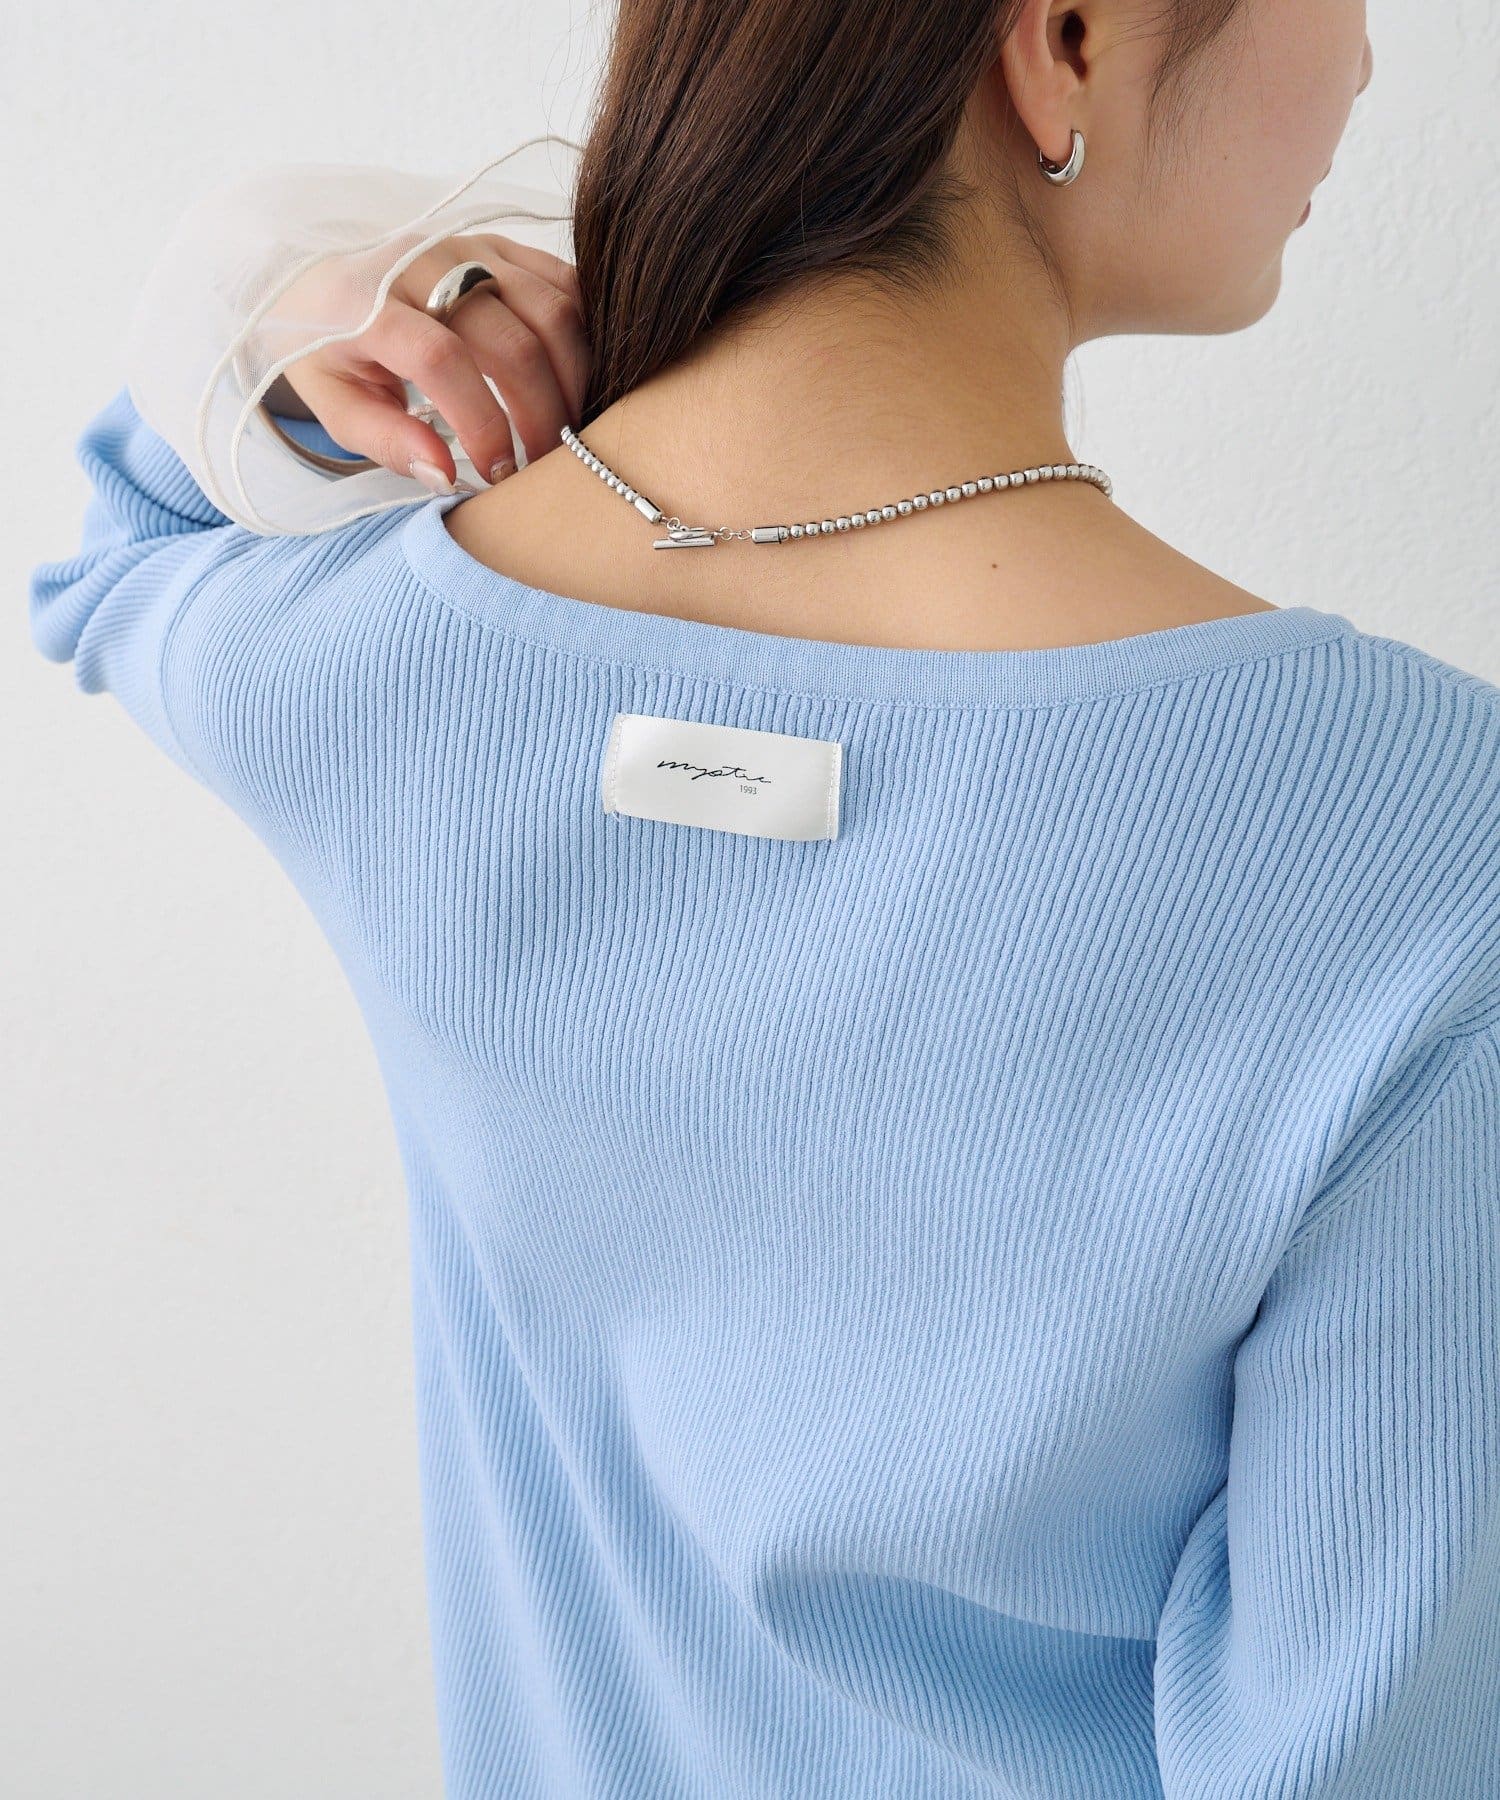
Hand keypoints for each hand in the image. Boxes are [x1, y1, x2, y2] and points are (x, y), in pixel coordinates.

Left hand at [266, 232, 590, 488]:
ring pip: (552, 309)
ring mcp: (469, 246)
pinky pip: (565, 283)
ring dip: (574, 378)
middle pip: (513, 340)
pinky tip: (575, 380)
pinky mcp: (501, 244)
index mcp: (369, 302)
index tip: (498, 473)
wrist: (320, 277)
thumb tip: (445, 473)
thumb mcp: (334, 405)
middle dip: (542, 415)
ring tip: (568, 427)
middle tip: (545, 464)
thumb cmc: (328, 350)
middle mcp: (425, 262)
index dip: (482, 423)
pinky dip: (584, 334)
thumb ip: (386, 441)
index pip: (443, 360)